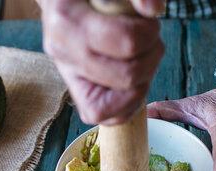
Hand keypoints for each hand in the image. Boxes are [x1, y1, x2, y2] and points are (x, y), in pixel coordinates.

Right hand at [38, 0, 164, 124]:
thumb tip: (154, 8)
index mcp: (68, 17)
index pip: (128, 43)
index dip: (150, 35)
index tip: (149, 22)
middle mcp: (62, 49)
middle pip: (127, 78)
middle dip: (151, 60)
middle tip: (150, 42)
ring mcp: (66, 71)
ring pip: (114, 107)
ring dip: (141, 84)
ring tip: (140, 60)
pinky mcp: (74, 88)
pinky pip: (102, 116)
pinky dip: (126, 103)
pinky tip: (132, 81)